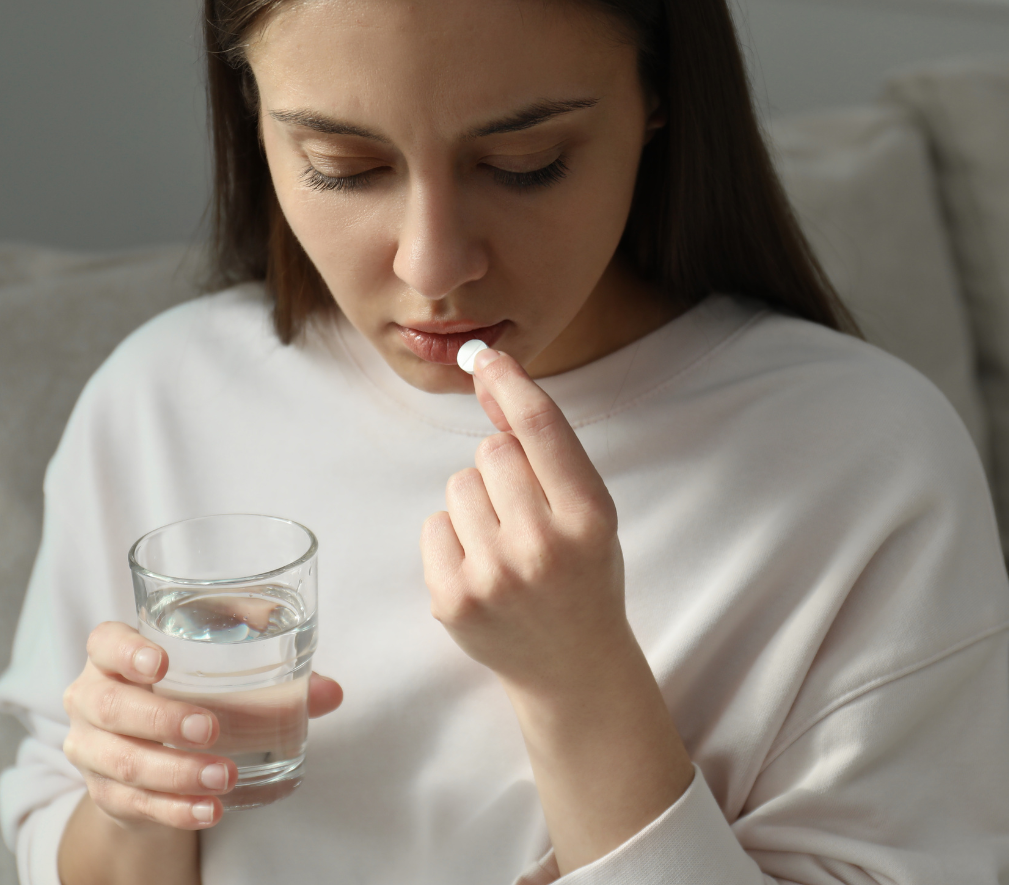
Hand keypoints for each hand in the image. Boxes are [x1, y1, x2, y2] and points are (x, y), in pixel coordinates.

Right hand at [62, 621, 342, 829]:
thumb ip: (274, 662)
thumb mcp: (223, 659)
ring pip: (123, 763)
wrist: (149, 742)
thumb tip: (330, 691)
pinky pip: (135, 804)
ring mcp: (92, 749)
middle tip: (212, 727)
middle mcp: (92, 697)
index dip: (126, 651)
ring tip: (224, 776)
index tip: (160, 663)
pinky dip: (175, 810)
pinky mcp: (105, 792)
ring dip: (177, 773)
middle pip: (112, 706)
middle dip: (164, 720)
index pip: (104, 642)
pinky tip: (211, 809)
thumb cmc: (191, 683)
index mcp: (113, 653)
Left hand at [421, 348, 627, 689]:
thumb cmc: (582, 575)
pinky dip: (453, 536)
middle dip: (503, 468)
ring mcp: (494, 576)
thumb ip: (546, 450)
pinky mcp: (453, 599)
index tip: (485, 355)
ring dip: (476, 502)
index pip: (541, 429)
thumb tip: (492, 378)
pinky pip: (434, 524)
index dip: (510, 382)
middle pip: (492, 451)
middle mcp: (543, 546)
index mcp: (589, 518)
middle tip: (525, 513)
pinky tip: (482, 568)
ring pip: (458, 484)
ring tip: (504, 544)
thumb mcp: (588, 512)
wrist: (571, 667)